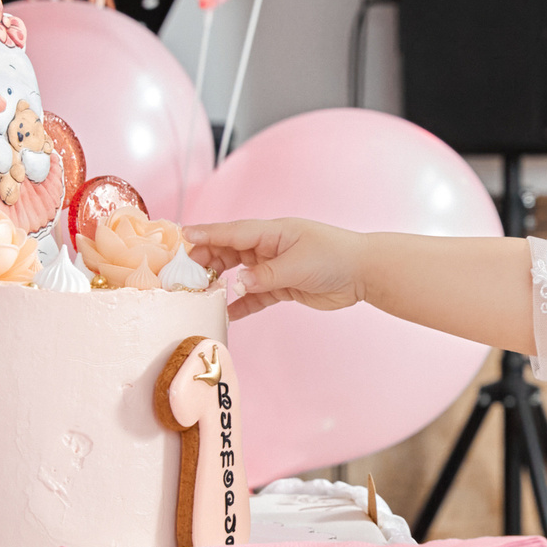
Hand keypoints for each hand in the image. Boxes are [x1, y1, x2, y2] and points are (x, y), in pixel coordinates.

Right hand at [181, 218, 368, 320]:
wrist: (363, 273)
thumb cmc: (334, 257)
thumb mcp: (297, 265)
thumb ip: (265, 276)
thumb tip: (236, 284)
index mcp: (272, 232)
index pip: (232, 232)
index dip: (206, 235)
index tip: (182, 237)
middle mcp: (270, 247)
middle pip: (230, 252)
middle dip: (207, 262)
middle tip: (186, 275)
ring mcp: (275, 266)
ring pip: (239, 274)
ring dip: (221, 283)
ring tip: (200, 294)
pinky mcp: (283, 286)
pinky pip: (255, 295)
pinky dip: (241, 304)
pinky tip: (226, 314)